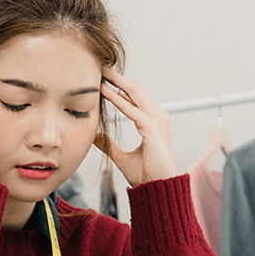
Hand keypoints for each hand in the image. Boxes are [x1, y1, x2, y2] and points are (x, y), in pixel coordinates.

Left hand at [96, 67, 177, 186]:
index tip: (103, 78)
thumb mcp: (122, 157)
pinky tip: (104, 92)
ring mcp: (157, 121)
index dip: (120, 86)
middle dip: (118, 77)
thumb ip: (109, 145)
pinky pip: (131, 110)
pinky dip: (117, 100)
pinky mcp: (152, 128)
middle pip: (136, 89)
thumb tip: (95, 137)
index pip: (136, 97)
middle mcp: (158, 117)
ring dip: (117, 82)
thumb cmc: (146, 174)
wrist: (158, 188)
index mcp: (153, 121)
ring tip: (101, 73)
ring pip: (135, 94)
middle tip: (100, 67)